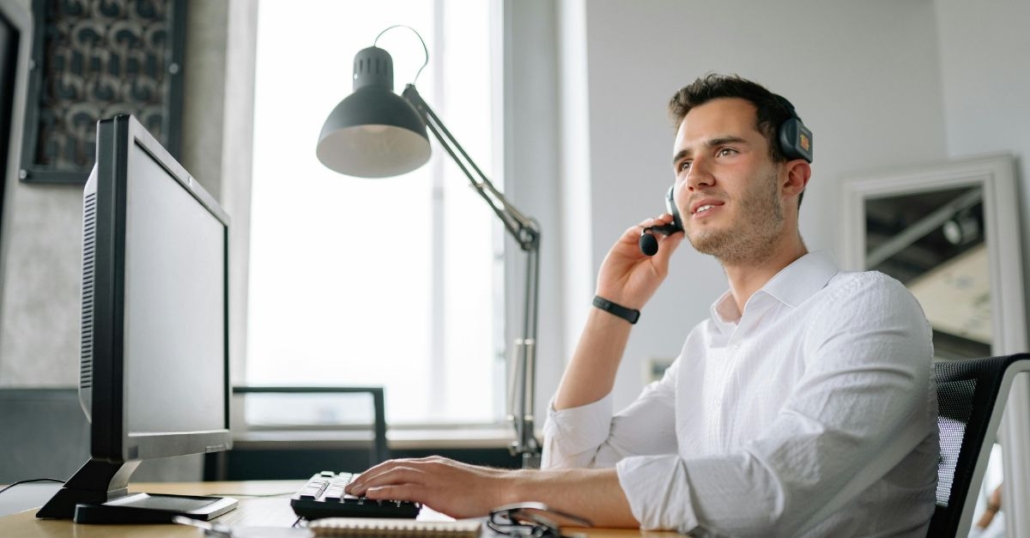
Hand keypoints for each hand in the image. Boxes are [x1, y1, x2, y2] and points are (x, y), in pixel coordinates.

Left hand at [345, 456, 512, 518]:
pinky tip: (372, 495)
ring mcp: (431, 476)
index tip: (364, 480)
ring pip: (392, 474)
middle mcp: (429, 466)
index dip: (378, 471)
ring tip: (355, 491)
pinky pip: (403, 489)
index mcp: (433, 464)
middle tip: (351, 486)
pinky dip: (384, 490)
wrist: (500, 490)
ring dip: (370, 482)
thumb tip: (421, 497)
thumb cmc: (482, 492)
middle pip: (390, 466)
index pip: (398, 464)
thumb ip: (435, 488)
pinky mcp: (434, 490)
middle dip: (368, 475)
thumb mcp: (453, 486)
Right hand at [596, 214, 684, 308]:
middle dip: (663, 223)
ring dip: (652, 224)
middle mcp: (647, 250)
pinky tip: (645, 229)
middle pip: (657, 231)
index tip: (678, 223)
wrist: (619, 297)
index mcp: (658, 257)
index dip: (673, 230)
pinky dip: (639, 228)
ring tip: (658, 222)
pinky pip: (632, 232)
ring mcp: (635, 247)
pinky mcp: (622, 245)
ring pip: (645, 229)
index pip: (668, 239)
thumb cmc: (641, 288)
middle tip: (668, 218)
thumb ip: (667, 249)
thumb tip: (679, 234)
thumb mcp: (659, 268)